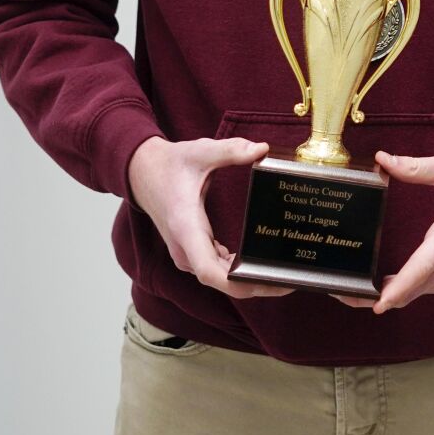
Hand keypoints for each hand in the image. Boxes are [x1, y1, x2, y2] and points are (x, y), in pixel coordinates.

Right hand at [127, 136, 292, 299]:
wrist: (142, 172)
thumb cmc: (171, 164)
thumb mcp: (201, 151)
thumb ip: (232, 150)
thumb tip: (263, 149)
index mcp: (187, 228)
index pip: (210, 272)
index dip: (238, 284)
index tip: (266, 281)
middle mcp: (186, 249)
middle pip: (221, 282)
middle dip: (255, 285)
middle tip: (291, 280)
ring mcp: (188, 254)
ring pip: (219, 280)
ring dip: (248, 282)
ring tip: (283, 276)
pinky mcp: (193, 252)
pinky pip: (217, 271)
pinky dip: (237, 274)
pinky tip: (259, 266)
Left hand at [355, 152, 433, 313]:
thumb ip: (415, 168)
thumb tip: (381, 160)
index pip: (418, 273)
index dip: (392, 292)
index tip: (371, 303)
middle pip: (408, 292)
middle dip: (375, 295)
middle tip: (343, 289)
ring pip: (415, 294)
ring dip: (389, 293)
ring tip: (359, 284)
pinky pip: (425, 290)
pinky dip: (406, 289)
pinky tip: (388, 280)